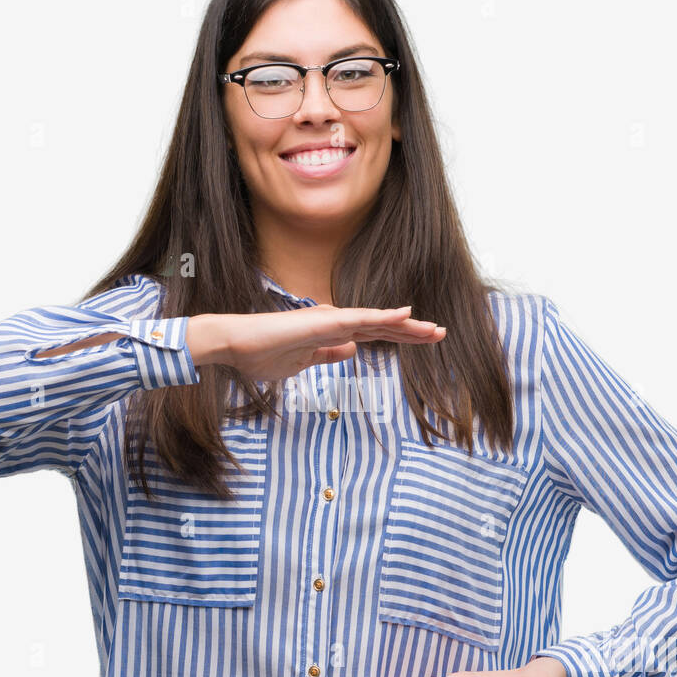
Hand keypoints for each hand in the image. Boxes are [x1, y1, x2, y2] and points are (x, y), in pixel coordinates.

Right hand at [187, 305, 444, 382]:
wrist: (234, 346)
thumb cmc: (260, 354)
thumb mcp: (303, 362)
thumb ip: (327, 355)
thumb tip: (351, 351)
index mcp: (331, 333)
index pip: (374, 333)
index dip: (400, 336)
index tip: (425, 340)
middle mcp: (335, 321)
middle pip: (382, 325)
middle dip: (413, 332)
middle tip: (441, 334)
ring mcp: (330, 319)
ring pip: (377, 321)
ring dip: (407, 326)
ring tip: (435, 330)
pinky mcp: (323, 321)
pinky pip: (360, 318)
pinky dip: (384, 315)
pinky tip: (405, 314)